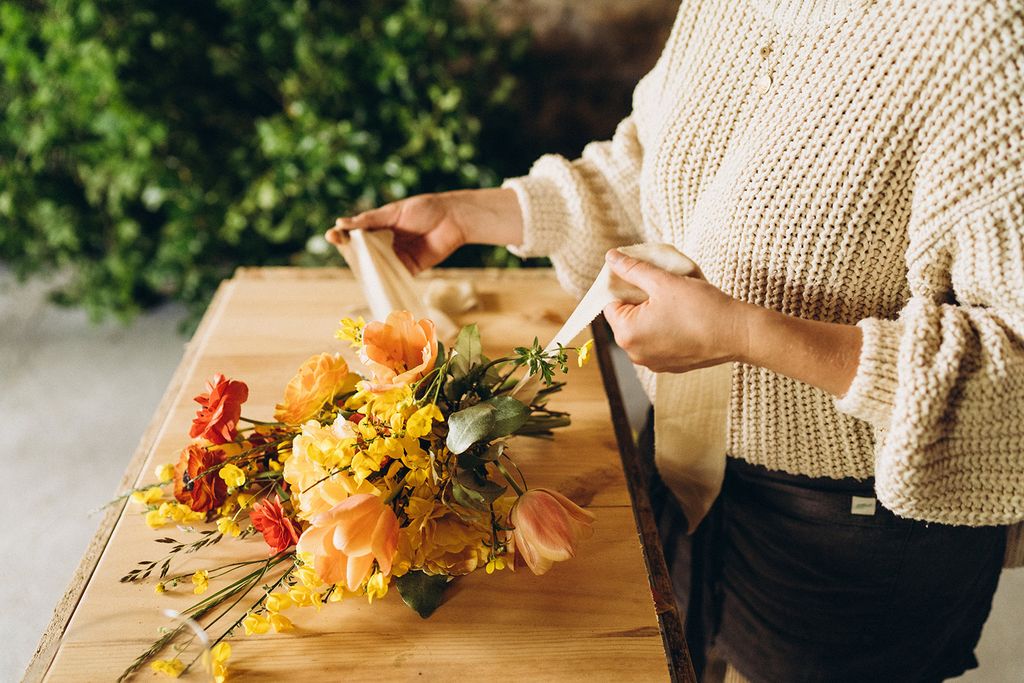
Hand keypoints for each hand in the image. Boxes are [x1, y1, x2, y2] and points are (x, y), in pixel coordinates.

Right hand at [325, 188, 522, 274]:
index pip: (354, 233)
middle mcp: (383, 243)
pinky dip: (384, 283)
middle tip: (342, 250)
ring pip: (375, 268)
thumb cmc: (423, 209)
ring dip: (365, 271)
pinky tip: (375, 285)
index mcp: (378, 226)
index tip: (332, 235)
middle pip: (362, 252)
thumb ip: (370, 220)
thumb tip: (341, 223)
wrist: (453, 219)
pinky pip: (393, 279)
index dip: (341, 235)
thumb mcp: (394, 212)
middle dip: (350, 254)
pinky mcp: (408, 269)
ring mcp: (394, 257)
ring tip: (354, 269)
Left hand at [602, 249, 750, 372]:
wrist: (738, 334)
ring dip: (653, 313)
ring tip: (674, 299)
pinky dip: (666, 328)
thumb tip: (612, 257)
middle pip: (626, 318)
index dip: (624, 285)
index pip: (611, 303)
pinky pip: (659, 342)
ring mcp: (653, 363)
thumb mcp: (663, 281)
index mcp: (626, 334)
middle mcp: (635, 354)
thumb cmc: (700, 308)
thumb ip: (633, 269)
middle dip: (639, 299)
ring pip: (644, 330)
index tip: (641, 274)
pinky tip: (683, 316)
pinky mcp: (671, 366)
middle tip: (660, 284)